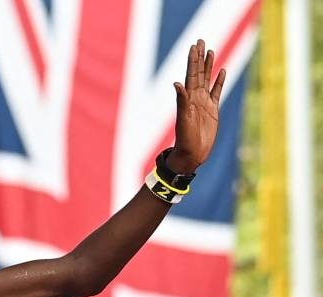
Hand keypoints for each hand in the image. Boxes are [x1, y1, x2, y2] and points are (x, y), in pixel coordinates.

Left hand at [168, 39, 224, 172]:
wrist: (192, 153)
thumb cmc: (185, 138)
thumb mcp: (184, 119)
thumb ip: (182, 101)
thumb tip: (177, 83)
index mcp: (188, 98)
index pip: (191, 74)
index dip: (192, 60)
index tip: (194, 46)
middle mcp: (195, 97)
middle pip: (198, 73)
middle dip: (200, 57)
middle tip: (201, 41)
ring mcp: (204, 102)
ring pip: (207, 79)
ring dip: (209, 65)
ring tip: (210, 51)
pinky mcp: (213, 109)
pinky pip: (216, 91)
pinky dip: (219, 81)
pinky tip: (222, 71)